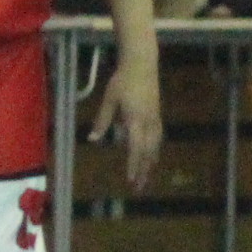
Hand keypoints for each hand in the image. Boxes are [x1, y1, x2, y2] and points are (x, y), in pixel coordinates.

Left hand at [88, 60, 161, 191]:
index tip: (131, 180)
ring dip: (151, 162)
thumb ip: (102, 120)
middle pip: (148, 152)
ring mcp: (155, 118)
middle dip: (144, 170)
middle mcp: (149, 122)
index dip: (134, 166)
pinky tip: (152, 154)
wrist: (142, 64)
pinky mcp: (158, 113)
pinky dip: (155, 149)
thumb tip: (93, 139)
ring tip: (147, 176)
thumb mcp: (109, 100)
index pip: (135, 148)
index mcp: (135, 120)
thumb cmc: (122, 81)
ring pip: (155, 145)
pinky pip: (158, 137)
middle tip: (139, 187)